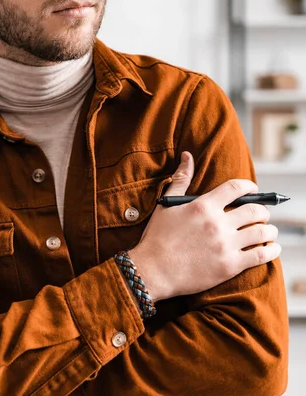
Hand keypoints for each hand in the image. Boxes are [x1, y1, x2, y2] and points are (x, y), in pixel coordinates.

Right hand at [129, 151, 280, 301]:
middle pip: (254, 210)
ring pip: (261, 232)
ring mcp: (225, 245)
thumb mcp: (168, 204)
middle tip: (262, 214)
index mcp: (204, 206)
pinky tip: (273, 248)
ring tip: (269, 230)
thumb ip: (181, 179)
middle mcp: (217, 223)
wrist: (153, 271)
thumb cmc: (158, 237)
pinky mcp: (230, 266)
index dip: (250, 186)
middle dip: (262, 210)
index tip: (254, 190)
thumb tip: (187, 156)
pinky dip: (272, 250)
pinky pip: (260, 255)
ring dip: (270, 229)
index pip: (236, 188)